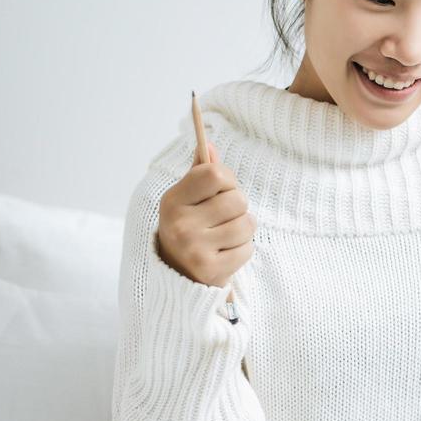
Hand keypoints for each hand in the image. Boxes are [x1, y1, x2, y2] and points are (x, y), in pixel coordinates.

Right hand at [155, 137, 255, 288]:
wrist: (177, 275)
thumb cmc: (189, 227)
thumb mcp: (187, 199)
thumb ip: (200, 173)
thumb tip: (209, 145)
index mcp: (172, 201)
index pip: (215, 173)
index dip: (227, 179)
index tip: (222, 189)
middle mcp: (180, 224)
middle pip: (238, 199)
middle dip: (237, 207)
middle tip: (222, 218)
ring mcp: (194, 249)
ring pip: (247, 224)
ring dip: (242, 229)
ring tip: (224, 236)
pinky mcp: (211, 270)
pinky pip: (248, 249)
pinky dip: (242, 250)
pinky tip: (224, 253)